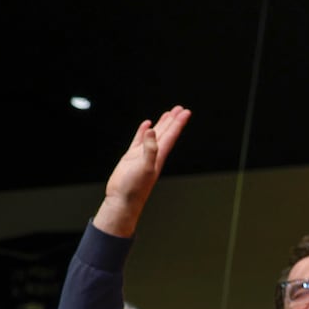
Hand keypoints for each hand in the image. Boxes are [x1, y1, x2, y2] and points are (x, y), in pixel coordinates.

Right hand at [94, 105, 191, 237]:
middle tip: (180, 109)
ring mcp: (142, 155)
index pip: (171, 135)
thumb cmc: (134, 188)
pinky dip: (143, 132)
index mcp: (159, 156)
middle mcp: (153, 154)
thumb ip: (150, 148)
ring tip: (168, 114)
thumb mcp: (145, 167)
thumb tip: (152, 130)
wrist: (122, 199)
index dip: (178, 123)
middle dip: (173, 120)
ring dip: (161, 124)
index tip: (185, 112)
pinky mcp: (131, 157)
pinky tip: (146, 125)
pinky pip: (139, 140)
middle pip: (166, 133)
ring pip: (154, 135)